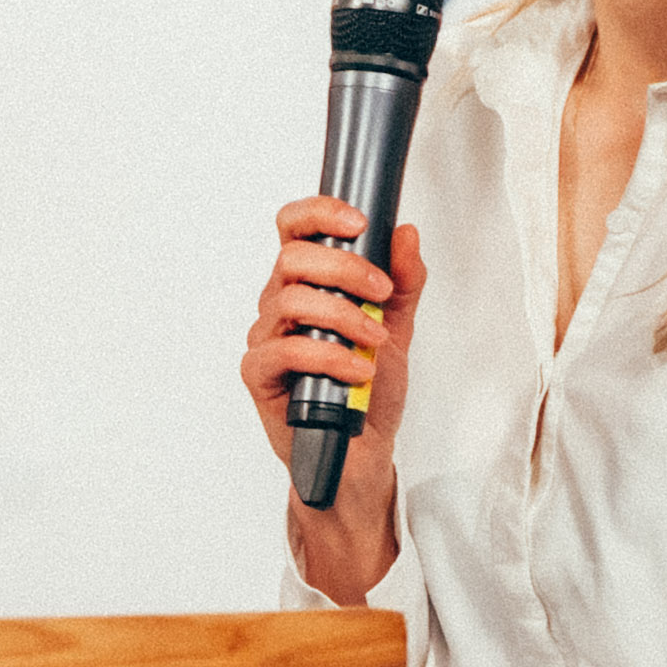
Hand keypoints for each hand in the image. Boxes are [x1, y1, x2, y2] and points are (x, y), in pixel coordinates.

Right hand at [239, 198, 426, 600]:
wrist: (362, 452)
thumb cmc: (369, 391)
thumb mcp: (398, 327)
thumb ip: (403, 281)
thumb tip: (405, 234)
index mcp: (307, 283)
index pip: (294, 228)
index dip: (318, 213)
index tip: (357, 221)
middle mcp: (280, 304)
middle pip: (293, 257)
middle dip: (345, 268)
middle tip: (381, 292)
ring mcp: (266, 338)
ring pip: (291, 301)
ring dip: (344, 316)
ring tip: (374, 341)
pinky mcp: (260, 374)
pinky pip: (287, 350)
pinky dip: (330, 357)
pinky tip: (358, 370)